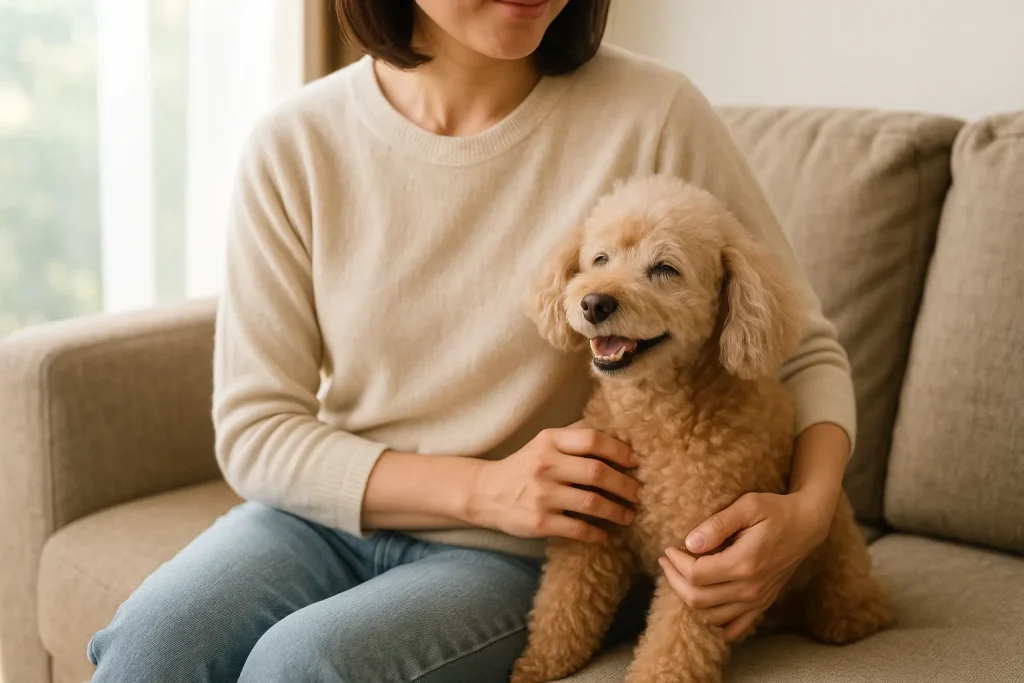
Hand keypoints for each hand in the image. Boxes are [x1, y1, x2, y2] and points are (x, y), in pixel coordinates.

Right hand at [470, 426, 639, 542]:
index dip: (619, 450)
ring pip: (592, 503)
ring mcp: (542, 495)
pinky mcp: (539, 522)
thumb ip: (575, 435)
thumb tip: (616, 429)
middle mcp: (545, 465)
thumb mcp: (544, 442)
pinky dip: (597, 533)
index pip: (592, 439)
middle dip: (625, 485)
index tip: (635, 462)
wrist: (486, 493)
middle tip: (639, 493)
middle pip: (597, 472)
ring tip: (629, 515)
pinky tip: (606, 534)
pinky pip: (578, 529)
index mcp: (550, 441)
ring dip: (617, 511)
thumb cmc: (525, 466)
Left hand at [658, 491, 830, 640]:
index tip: (669, 548)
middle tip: (666, 561)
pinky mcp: (762, 604)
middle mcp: (751, 588)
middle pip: (698, 599)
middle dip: (674, 580)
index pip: (696, 575)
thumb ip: (717, 524)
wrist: (807, 524)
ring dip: (688, 598)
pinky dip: (713, 621)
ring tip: (679, 576)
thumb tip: (690, 543)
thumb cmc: (776, 510)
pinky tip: (703, 602)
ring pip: (710, 616)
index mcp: (745, 563)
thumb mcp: (747, 506)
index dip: (675, 563)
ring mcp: (757, 600)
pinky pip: (733, 627)